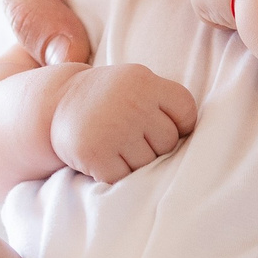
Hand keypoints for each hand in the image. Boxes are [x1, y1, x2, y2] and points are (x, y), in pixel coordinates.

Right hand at [50, 63, 198, 182]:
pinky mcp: (94, 154)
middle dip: (154, 145)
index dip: (178, 124)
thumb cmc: (109, 100)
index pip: (186, 112)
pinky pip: (123, 177)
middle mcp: (129, 102)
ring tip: (115, 144)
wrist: (55, 106)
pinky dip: (116, 174)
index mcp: (144, 80)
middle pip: (169, 142)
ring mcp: (111, 129)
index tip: (158, 123)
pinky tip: (103, 157)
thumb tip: (202, 144)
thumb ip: (166, 103)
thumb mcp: (137, 85)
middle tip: (129, 133)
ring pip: (148, 163)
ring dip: (135, 161)